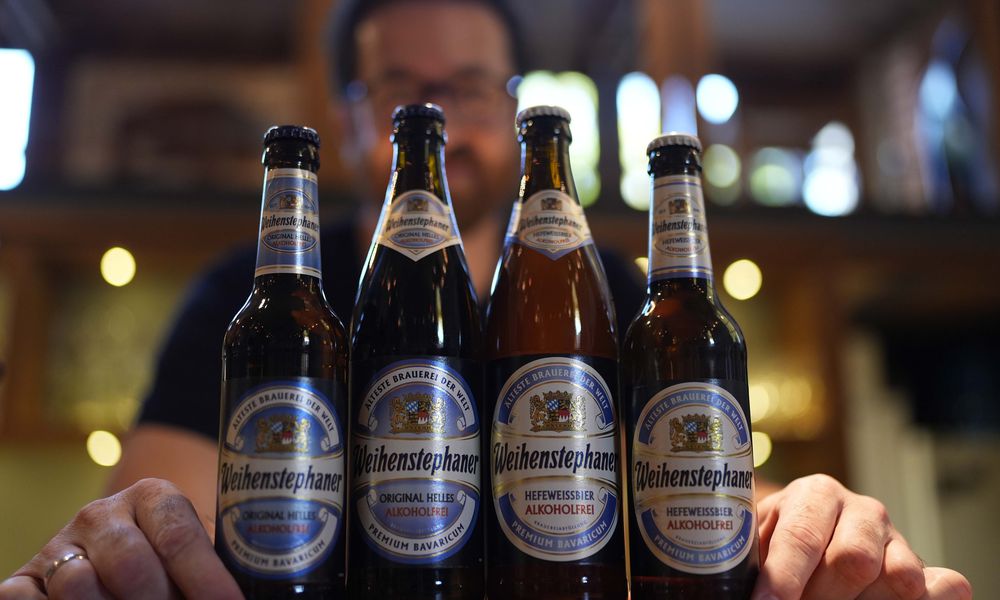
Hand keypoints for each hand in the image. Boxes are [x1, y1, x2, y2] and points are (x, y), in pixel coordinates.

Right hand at [0, 478, 242, 598]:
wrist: (109, 552)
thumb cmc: (164, 563)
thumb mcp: (186, 557)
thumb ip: (208, 570)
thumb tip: (236, 597)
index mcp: (152, 497)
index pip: (179, 536)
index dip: (205, 578)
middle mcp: (102, 514)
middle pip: (131, 564)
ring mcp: (59, 545)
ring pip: (79, 585)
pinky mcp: (24, 578)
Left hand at [754, 474, 971, 599]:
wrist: (814, 542)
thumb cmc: (776, 547)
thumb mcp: (758, 542)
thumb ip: (755, 559)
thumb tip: (745, 590)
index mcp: (816, 494)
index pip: (802, 536)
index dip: (784, 578)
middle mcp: (862, 510)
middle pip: (852, 560)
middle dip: (820, 596)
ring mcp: (897, 538)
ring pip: (896, 578)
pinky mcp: (924, 566)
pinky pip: (942, 587)